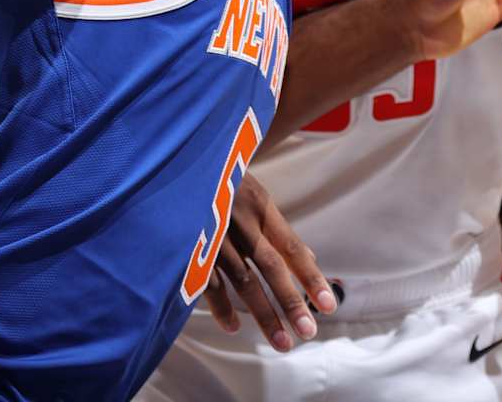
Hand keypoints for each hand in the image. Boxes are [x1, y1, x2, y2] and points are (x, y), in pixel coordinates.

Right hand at [203, 174, 335, 351]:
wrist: (174, 158)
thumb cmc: (219, 176)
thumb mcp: (252, 192)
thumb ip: (276, 226)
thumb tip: (308, 255)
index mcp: (259, 205)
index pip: (291, 247)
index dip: (310, 276)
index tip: (328, 305)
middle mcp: (240, 221)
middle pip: (271, 267)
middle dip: (291, 302)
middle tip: (308, 332)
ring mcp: (213, 234)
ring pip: (242, 281)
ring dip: (263, 314)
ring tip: (281, 342)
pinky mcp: (189, 244)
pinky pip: (207, 281)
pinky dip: (220, 306)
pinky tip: (234, 327)